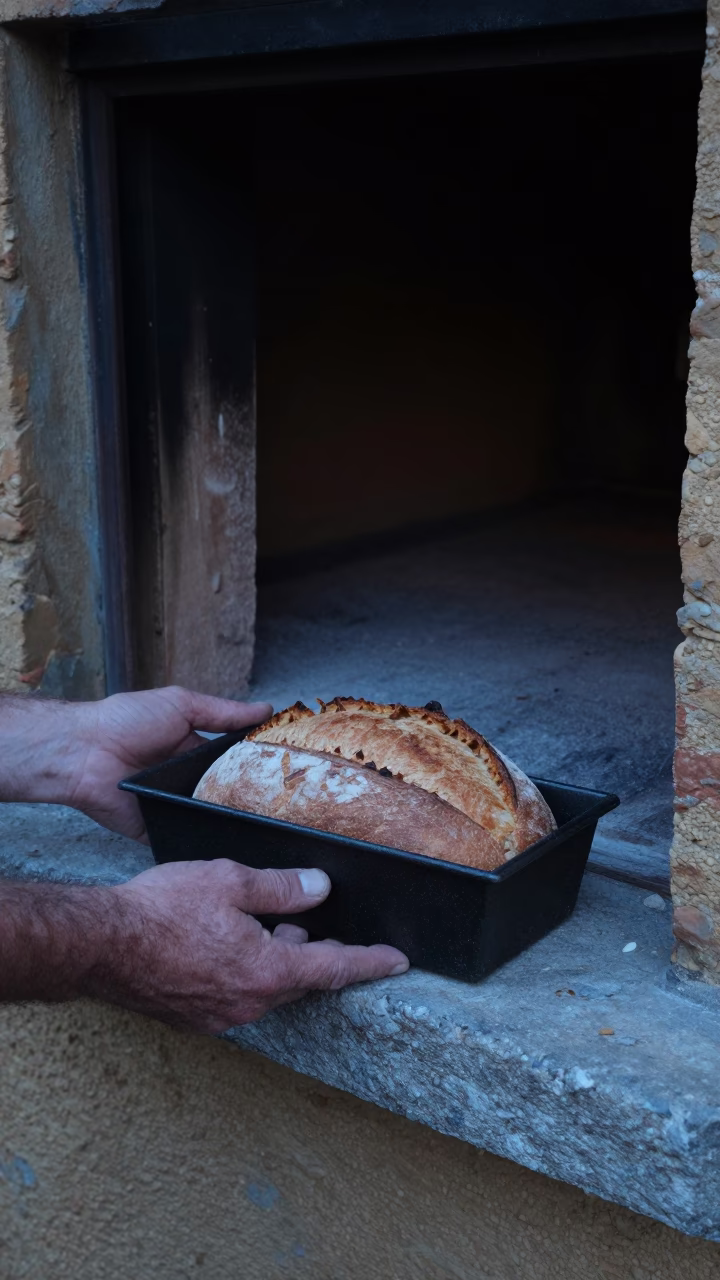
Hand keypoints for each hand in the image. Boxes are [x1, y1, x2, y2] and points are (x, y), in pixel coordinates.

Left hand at [70, 687, 271, 840]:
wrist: (83, 752)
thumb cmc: (127, 721)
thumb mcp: (181, 705)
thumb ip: (223, 712)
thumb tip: (265, 709)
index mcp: (192, 749)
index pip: (233, 760)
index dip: (258, 765)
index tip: (290, 771)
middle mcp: (185, 779)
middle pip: (226, 793)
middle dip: (249, 798)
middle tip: (285, 807)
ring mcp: (172, 806)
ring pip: (209, 818)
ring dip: (228, 820)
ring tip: (265, 829)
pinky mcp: (156, 828)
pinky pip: (184, 839)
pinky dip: (200, 841)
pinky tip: (228, 845)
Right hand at [101, 860, 408, 1031]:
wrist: (99, 945)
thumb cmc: (159, 910)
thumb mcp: (229, 881)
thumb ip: (281, 888)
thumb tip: (318, 889)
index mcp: (267, 971)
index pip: (335, 967)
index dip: (371, 962)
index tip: (398, 961)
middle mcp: (249, 1004)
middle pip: (301, 978)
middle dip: (314, 952)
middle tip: (317, 926)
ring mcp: (220, 1017)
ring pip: (267, 987)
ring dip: (276, 960)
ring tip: (267, 926)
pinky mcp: (195, 1018)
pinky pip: (237, 995)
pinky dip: (246, 972)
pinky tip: (227, 944)